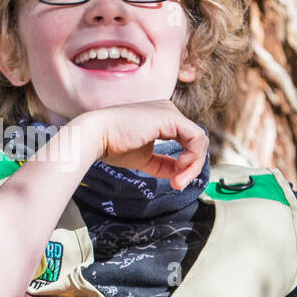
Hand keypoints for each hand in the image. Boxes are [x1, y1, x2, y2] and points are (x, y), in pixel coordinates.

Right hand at [80, 101, 207, 189]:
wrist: (97, 136)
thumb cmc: (113, 145)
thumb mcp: (145, 159)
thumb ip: (164, 165)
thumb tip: (180, 175)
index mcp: (162, 119)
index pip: (186, 142)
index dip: (186, 165)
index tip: (175, 182)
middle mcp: (168, 111)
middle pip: (195, 142)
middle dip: (191, 167)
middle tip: (178, 184)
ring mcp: (171, 112)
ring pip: (199, 141)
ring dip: (193, 165)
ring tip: (178, 179)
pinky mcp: (172, 117)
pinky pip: (196, 138)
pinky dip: (193, 156)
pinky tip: (180, 166)